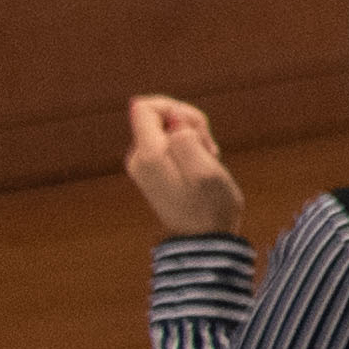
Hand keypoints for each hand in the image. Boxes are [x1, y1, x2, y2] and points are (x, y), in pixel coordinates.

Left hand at [124, 97, 240, 239]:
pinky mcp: (153, 170)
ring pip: (166, 129)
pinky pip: (168, 143)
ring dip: (192, 137)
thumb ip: (187, 139)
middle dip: (188, 124)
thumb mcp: (207, 171)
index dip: (176, 108)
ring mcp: (144, 165)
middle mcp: (138, 158)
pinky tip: (202, 165)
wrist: (203, 241)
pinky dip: (189, 147)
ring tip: (209, 159)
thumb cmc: (211, 207)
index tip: (198, 128)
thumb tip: (173, 119)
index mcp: (148, 155)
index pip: (145, 107)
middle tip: (209, 148)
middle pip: (156, 116)